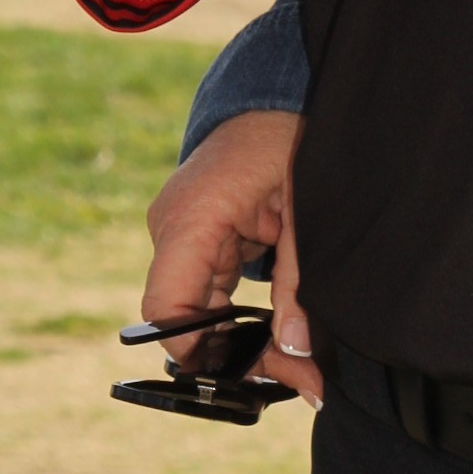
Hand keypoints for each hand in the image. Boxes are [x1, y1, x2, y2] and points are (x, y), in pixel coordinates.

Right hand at [140, 109, 320, 411]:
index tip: (247, 376)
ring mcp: (184, 233)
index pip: (166, 307)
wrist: (281, 91)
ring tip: (303, 369)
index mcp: (190, 219)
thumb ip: (298, 279)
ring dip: (246, 341)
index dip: (198, 350)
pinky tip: (284, 337)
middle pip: (187, 317)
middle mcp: (174, 229)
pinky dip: (244, 316)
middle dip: (240, 357)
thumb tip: (296, 348)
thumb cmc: (291, 136)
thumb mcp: (306, 207)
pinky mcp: (202, 236)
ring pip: (202, 309)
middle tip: (302, 382)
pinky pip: (213, 289)